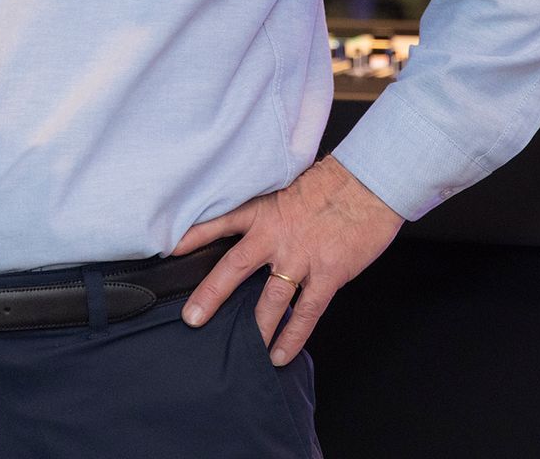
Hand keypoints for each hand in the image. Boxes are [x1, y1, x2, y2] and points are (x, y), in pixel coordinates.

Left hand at [174, 156, 402, 365]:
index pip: (220, 222)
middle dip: (211, 295)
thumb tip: (251, 231)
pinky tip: (280, 354)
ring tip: (242, 349)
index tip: (170, 251)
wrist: (369, 184)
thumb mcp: (287, 189)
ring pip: (269, 299)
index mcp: (264, 211)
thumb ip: (267, 213)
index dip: (194, 236)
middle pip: (234, 268)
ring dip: (255, 327)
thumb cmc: (331, 184)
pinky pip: (305, 313)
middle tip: (192, 319)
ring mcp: (301, 257)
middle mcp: (276, 236)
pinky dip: (292, 336)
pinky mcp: (327, 274)